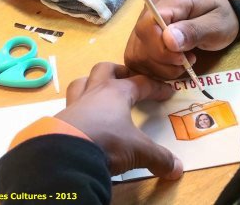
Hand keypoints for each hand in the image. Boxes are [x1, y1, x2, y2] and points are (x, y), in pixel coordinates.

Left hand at [54, 62, 182, 179]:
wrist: (65, 154)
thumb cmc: (106, 142)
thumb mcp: (137, 151)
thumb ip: (158, 158)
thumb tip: (178, 169)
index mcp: (117, 93)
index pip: (141, 83)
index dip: (157, 87)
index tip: (168, 91)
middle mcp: (95, 93)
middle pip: (105, 69)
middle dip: (119, 72)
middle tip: (128, 80)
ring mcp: (75, 104)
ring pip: (82, 82)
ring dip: (92, 83)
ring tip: (100, 92)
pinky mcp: (61, 118)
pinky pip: (70, 104)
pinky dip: (78, 107)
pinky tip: (83, 118)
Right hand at [125, 0, 238, 78]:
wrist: (217, 14)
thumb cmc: (219, 16)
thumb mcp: (216, 24)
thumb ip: (193, 31)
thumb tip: (168, 40)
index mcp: (169, 1)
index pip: (148, 26)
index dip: (161, 49)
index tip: (182, 58)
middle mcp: (149, 11)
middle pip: (140, 43)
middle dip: (163, 61)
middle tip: (188, 59)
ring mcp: (142, 25)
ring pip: (136, 55)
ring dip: (160, 68)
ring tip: (182, 62)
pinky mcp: (141, 39)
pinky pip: (138, 59)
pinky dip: (154, 69)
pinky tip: (171, 66)